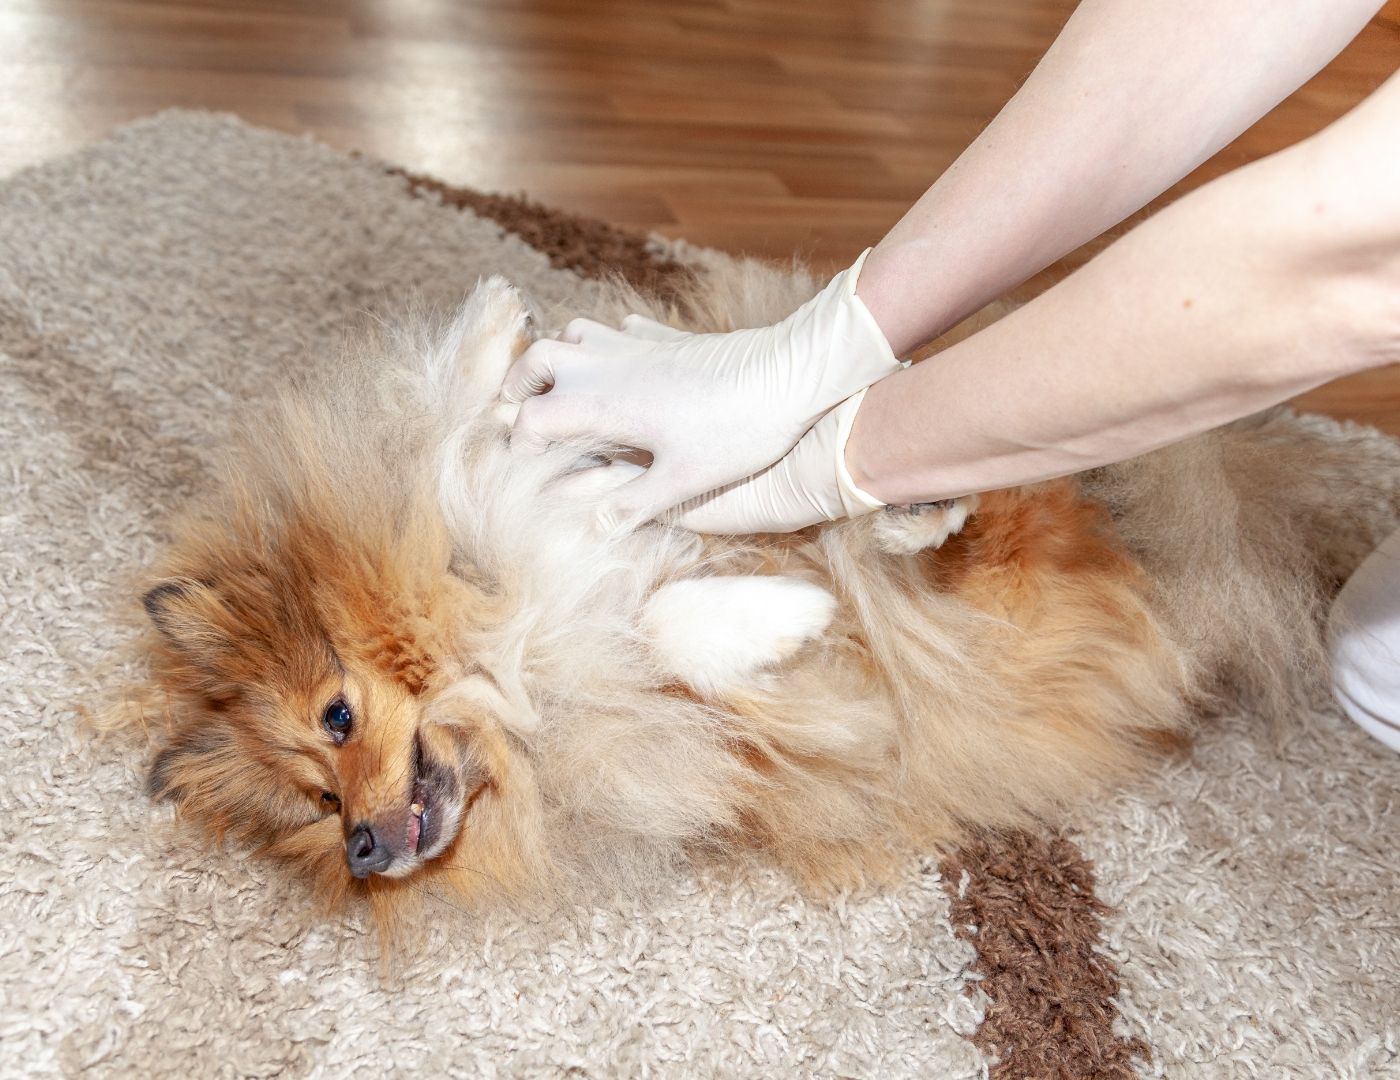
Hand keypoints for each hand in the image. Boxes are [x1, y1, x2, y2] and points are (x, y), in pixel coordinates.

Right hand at [501, 251, 900, 526]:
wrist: (789, 373)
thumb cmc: (735, 431)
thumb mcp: (684, 481)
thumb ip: (634, 504)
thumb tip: (593, 527)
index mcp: (603, 403)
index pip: (533, 416)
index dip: (522, 442)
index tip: (530, 466)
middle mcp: (607, 366)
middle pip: (537, 358)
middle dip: (520, 385)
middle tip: (522, 413)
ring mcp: (636, 344)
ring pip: (574, 333)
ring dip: (559, 358)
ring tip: (564, 390)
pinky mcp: (666, 336)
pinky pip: (620, 331)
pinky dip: (606, 346)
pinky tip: (623, 369)